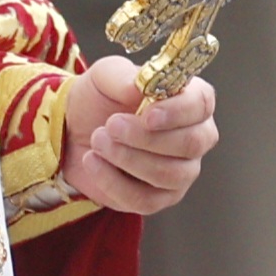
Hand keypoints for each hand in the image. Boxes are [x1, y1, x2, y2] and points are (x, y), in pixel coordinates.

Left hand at [57, 54, 216, 214]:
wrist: (73, 130)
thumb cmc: (100, 99)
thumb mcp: (104, 76)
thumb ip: (122, 76)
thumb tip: (138, 87)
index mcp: (190, 100)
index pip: (201, 104)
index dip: (178, 112)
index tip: (147, 114)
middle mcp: (195, 137)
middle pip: (191, 143)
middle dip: (147, 138)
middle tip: (111, 126)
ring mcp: (181, 171)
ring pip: (169, 174)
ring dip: (128, 158)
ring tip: (97, 140)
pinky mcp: (158, 198)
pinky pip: (144, 199)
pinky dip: (112, 181)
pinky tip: (92, 161)